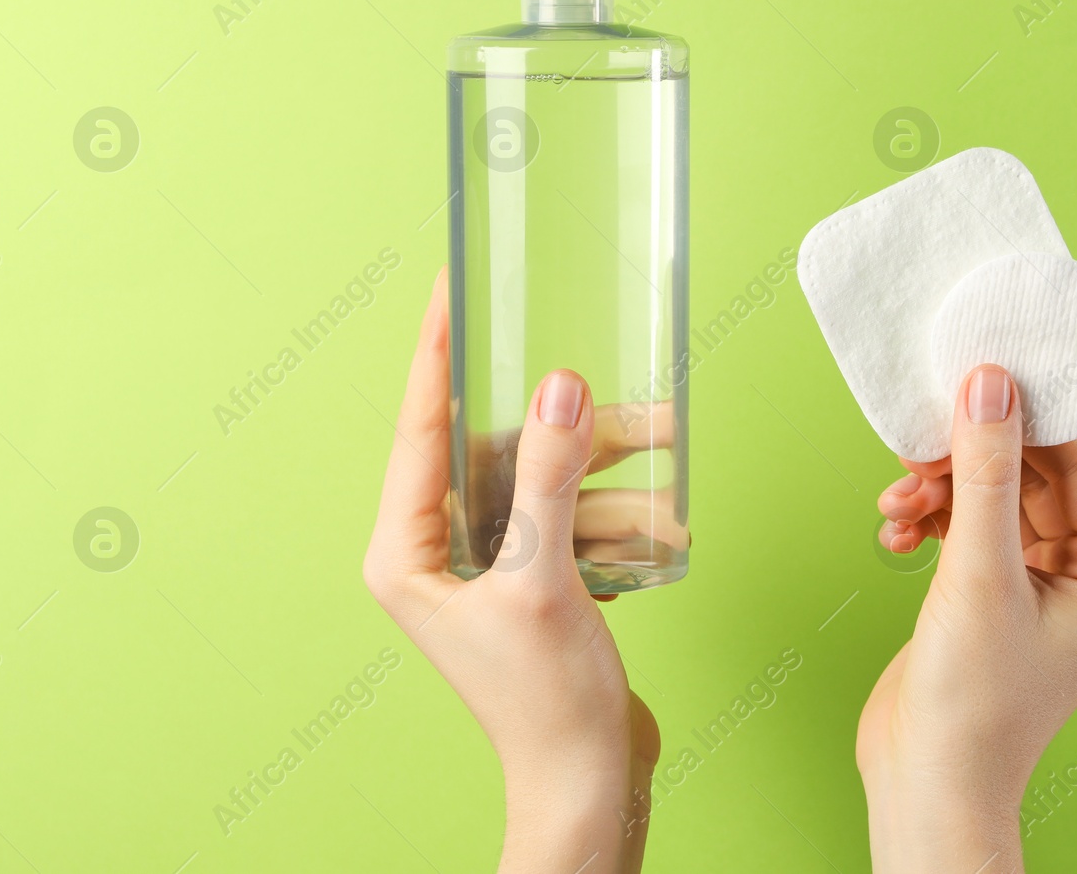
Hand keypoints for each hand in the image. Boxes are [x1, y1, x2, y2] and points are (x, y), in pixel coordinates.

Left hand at [364, 269, 658, 873]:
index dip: (438, 352)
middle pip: (504, 451)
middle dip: (575, 432)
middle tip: (632, 405)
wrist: (590, 785)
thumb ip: (552, 476)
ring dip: (613, 484)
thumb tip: (559, 385)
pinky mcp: (531, 581)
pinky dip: (616, 519)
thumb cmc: (546, 704)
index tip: (452, 290)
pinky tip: (662, 531)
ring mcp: (486, 566)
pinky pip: (573, 519)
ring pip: (550, 484)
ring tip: (669, 491)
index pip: (421, 426)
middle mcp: (437, 551)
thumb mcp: (546, 578)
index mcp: (407, 549)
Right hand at [857, 364, 1076, 873]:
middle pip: (1030, 468)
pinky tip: (896, 532)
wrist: (929, 783)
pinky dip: (930, 517)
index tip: (970, 373)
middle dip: (966, 458)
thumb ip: (985, 474)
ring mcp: (1043, 578)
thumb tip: (990, 386)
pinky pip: (968, 520)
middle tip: (914, 454)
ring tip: (897, 505)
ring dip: (940, 488)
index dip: (1022, 414)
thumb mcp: (978, 575)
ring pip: (992, 491)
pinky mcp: (997, 585)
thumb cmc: (975, 705)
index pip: (1076, 457)